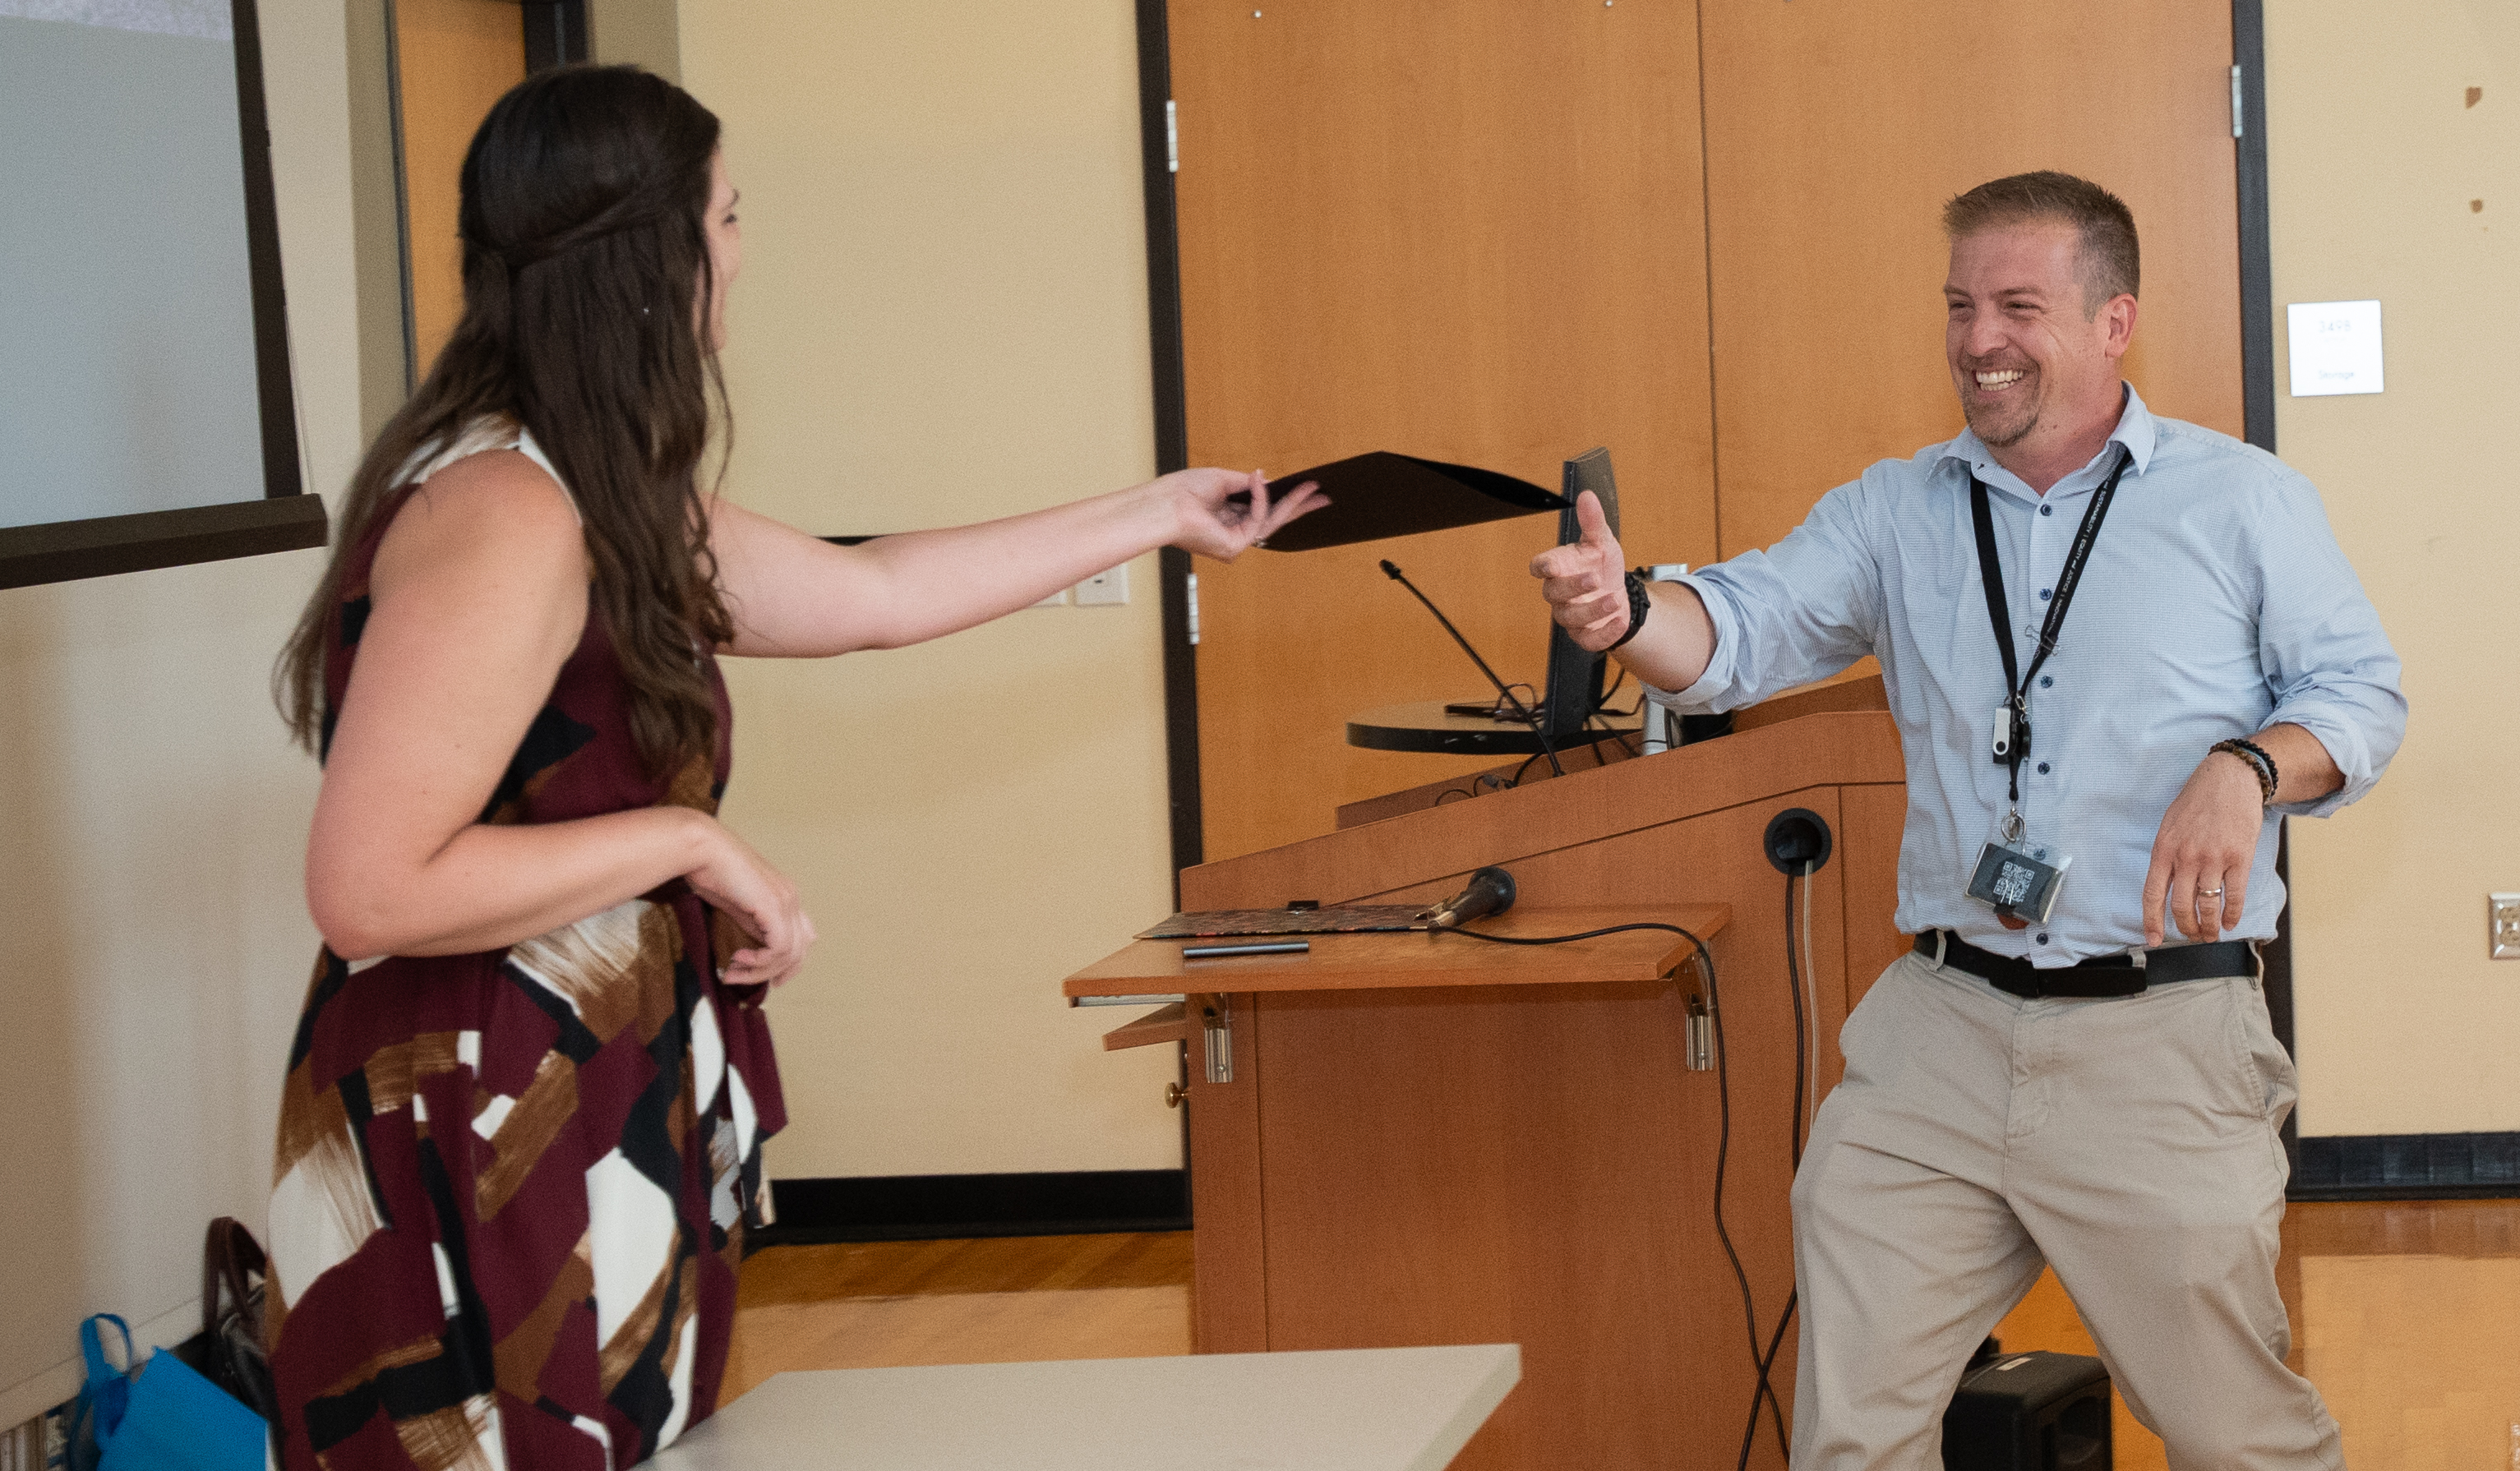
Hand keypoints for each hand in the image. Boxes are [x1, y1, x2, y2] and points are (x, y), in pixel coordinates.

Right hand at [685, 817, 816, 986]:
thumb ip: (752, 925)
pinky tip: (738, 958)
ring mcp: (786, 901)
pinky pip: (780, 948)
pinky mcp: (774, 906)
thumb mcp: (738, 906)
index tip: (769, 979)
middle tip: (744, 979)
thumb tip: (753, 951)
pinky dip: (760, 961)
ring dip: (760, 971)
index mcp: (786, 896)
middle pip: (801, 949)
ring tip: (734, 972)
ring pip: (790, 953)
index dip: (790, 964)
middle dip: (775, 972)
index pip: (803, 938)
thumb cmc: (711, 872)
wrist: (703, 849)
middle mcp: (792, 898)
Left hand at [1162, 468, 1326, 560]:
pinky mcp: (1234, 547)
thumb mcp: (1222, 479)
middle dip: (1298, 506)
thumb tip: (1267, 481)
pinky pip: (1257, 520)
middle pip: (1273, 519)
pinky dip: (1260, 499)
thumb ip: (1246, 483)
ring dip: (1293, 503)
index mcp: (1227, 516)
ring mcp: (1234, 541)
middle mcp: (1231, 531)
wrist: (1165, 505)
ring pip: (1272, 522)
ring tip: (1312, 489)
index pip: (1261, 509)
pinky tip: (1259, 483)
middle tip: (1322, 496)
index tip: (1304, 488)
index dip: (1283, 499)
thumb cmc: (1183, 491)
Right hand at [1530, 491, 1628, 650]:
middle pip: (1553, 593)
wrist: (1621, 596)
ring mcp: (1570, 616)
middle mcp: (1560, 594)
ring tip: (1614, 599)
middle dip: (1573, 586)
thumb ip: (1593, 521)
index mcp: (1559, 568)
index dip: (1543, 566)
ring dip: (1593, 609)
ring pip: (1571, 618)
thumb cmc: (1603, 567)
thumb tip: (1587, 497)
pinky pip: (1589, 638)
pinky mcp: (1585, 635)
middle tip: (1594, 578)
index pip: (1539, 567)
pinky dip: (1605, 631)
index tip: (1551, 564)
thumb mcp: (1602, 541)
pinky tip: (1619, 620)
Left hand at [2140, 751, 2265, 945]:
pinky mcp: (2240, 858)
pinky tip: (2230, 923)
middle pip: (2182, 906)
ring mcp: (2214, 859)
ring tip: (2211, 935)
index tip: (2153, 940)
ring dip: (2209, 927)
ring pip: (2208, 906)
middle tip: (2191, 937)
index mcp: (2164, 850)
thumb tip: (2166, 887)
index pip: (2153, 895)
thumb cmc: (2197, 802)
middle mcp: (2187, 857)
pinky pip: (2234, 896)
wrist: (2229, 779)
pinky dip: (2232, 915)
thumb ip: (2167, 856)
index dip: (2152, 922)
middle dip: (2186, 928)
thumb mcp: (2169, 826)